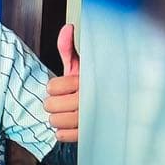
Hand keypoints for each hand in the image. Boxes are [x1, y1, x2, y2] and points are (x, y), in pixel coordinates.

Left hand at [45, 23, 79, 142]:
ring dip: (56, 118)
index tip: (61, 87)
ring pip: (56, 121)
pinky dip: (62, 132)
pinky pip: (64, 136)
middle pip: (52, 106)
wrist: (113, 104)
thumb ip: (68, 48)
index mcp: (87, 81)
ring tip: (65, 113)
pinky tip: (69, 125)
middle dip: (52, 103)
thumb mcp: (81, 65)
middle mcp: (90, 100)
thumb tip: (67, 28)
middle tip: (60, 101)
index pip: (53, 88)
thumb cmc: (91, 84)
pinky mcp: (90, 134)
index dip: (53, 88)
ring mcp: (91, 119)